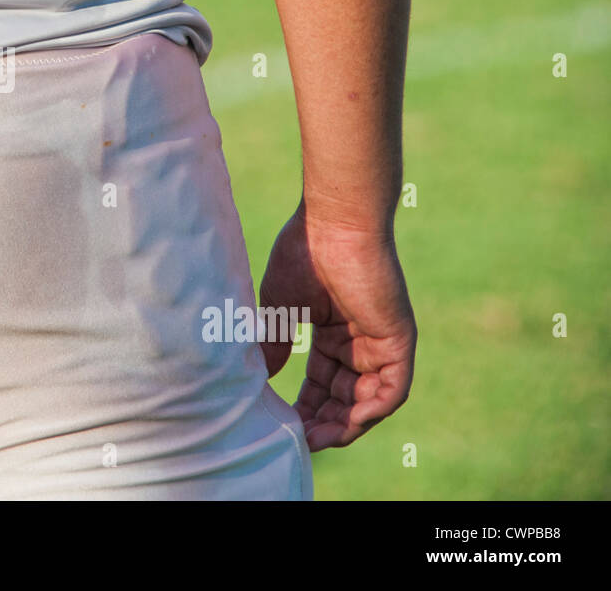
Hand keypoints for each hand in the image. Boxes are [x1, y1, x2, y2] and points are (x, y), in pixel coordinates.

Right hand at [258, 204, 415, 450]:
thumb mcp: (280, 309)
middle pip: (346, 395)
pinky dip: (372, 411)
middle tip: (300, 439)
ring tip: (317, 438)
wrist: (332, 222)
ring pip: (369, 399)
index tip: (284, 423)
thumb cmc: (303, 253)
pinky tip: (347, 424)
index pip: (324, 382)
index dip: (306, 406)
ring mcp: (381, 340)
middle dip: (324, 421)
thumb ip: (276, 344)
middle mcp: (361, 340)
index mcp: (335, 330)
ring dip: (346, 424)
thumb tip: (262, 377)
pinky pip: (393, 390)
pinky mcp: (398, 340)